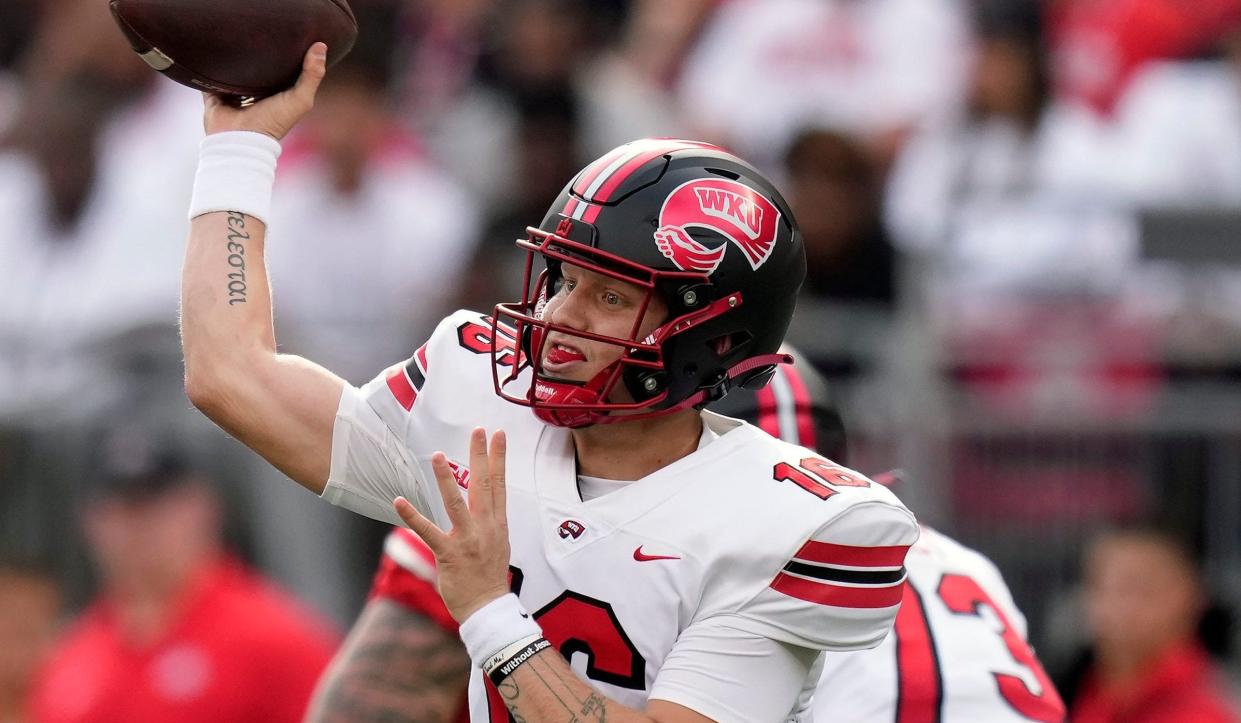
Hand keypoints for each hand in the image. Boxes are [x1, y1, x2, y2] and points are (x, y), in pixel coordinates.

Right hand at [203, 42, 327, 139]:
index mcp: (277, 90)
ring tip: (235, 31)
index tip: (289, 30)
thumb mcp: (300, 99)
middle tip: (259, 26)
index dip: (286, 51)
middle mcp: (256, 89)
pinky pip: (210, 72)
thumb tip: (321, 45)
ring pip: (234, 66)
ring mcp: (234, 90)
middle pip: (257, 64)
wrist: (240, 139)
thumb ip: (312, 75)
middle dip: (258, 50)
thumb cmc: (273, 122)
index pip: (282, 66)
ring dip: (234, 54)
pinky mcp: (215, 91)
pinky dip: (211, 62)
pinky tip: (213, 45)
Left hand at [395, 428, 511, 622]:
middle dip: (481, 456)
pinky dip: (413, 516)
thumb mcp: (498, 544)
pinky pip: (429, 532)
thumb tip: (485, 503)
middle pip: (484, 485)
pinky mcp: (449, 554)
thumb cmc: (488, 576)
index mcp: (498, 523)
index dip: (499, 458)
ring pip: (457, 503)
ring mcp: (468, 540)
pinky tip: (399, 501)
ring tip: (438, 455)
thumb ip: (490, 521)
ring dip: (446, 479)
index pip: (500, 484)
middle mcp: (486, 527)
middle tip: (477, 430)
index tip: (499, 435)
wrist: (487, 608)